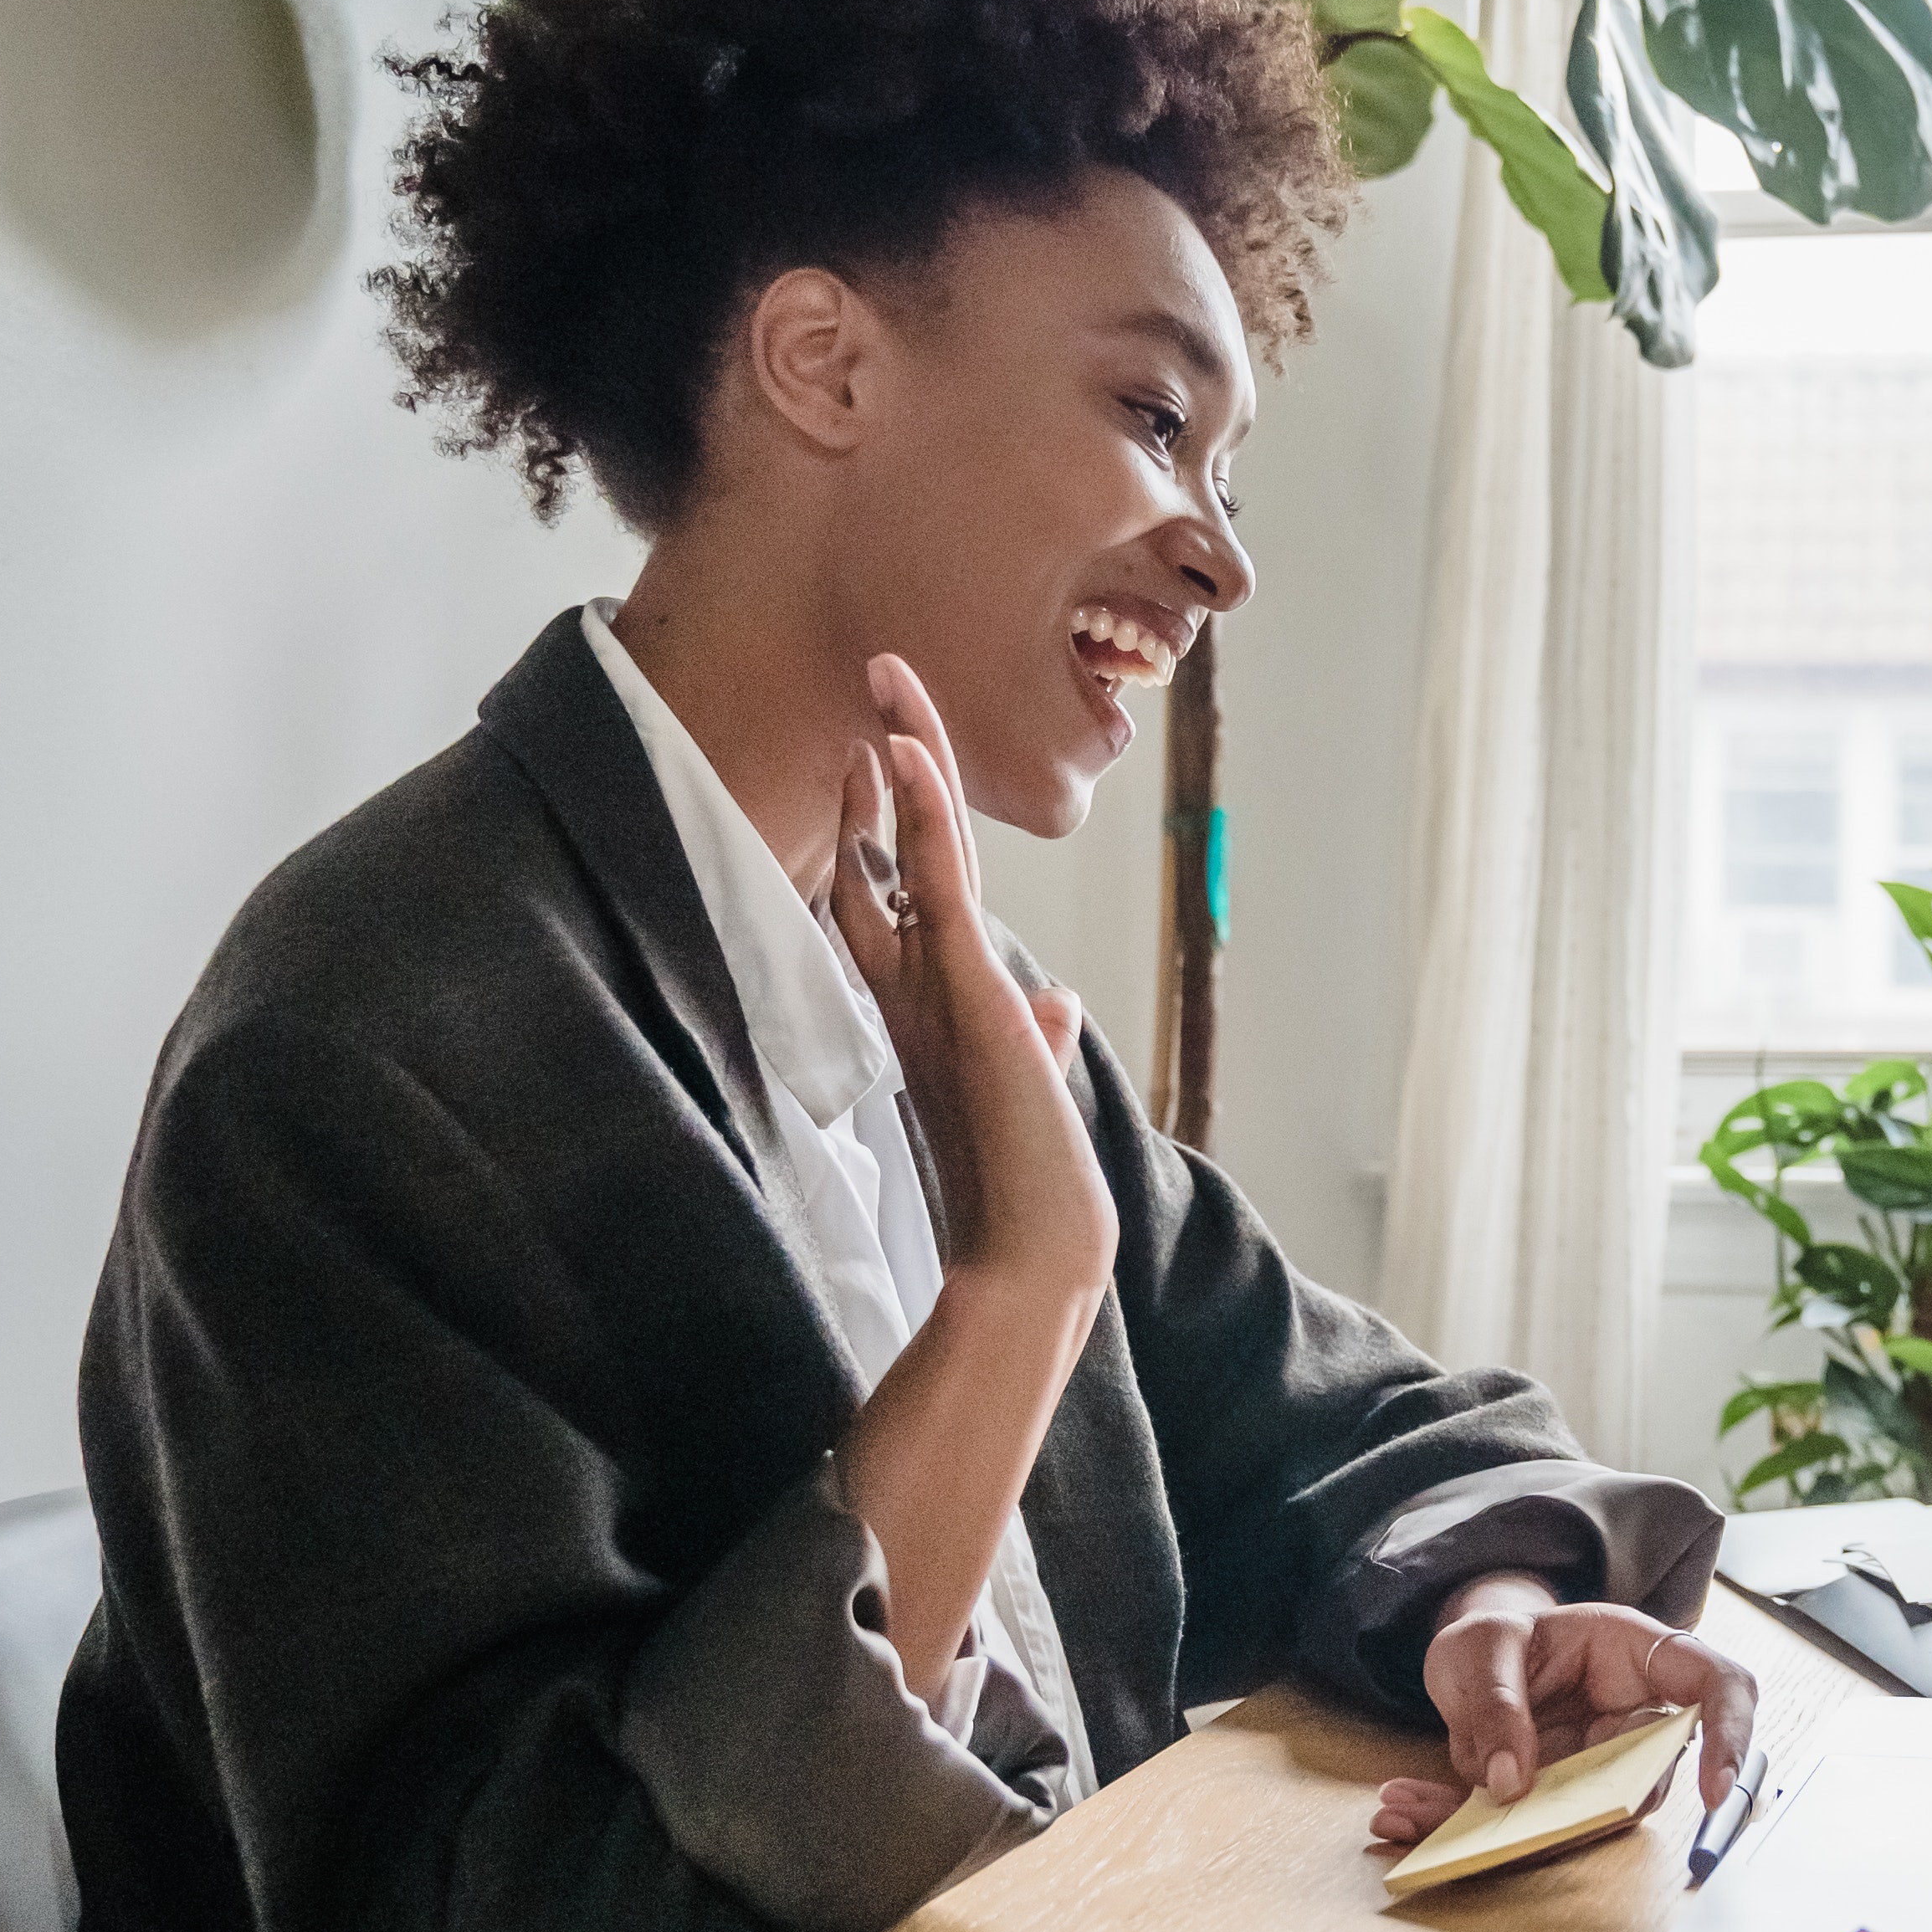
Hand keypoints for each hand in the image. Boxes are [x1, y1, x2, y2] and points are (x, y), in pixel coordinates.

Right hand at [828, 654, 1114, 1312]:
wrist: (1032, 1250)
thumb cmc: (1028, 1184)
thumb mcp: (1033, 1087)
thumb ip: (1031, 1037)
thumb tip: (1056, 1001)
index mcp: (928, 1007)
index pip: (889, 899)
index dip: (884, 828)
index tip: (885, 761)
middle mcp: (915, 987)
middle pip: (881, 856)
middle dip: (880, 773)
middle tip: (875, 691)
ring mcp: (932, 983)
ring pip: (908, 848)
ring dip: (902, 759)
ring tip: (888, 681)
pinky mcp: (965, 985)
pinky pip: (933, 879)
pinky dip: (923, 810)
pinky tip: (904, 748)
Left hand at [1369, 1580, 1757, 1847]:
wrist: (1472, 1657)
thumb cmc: (1498, 1635)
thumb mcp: (1485, 1644)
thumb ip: (1498, 1702)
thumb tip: (1511, 1783)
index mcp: (1637, 1653)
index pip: (1715, 1686)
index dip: (1731, 1735)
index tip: (1715, 1792)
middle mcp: (1629, 1719)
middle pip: (1647, 1779)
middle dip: (1580, 1813)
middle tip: (1502, 1818)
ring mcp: (1595, 1768)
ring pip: (1576, 1820)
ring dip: (1495, 1831)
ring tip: (1403, 1809)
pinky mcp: (1554, 1804)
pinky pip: (1521, 1832)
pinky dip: (1454, 1831)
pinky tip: (1399, 1812)